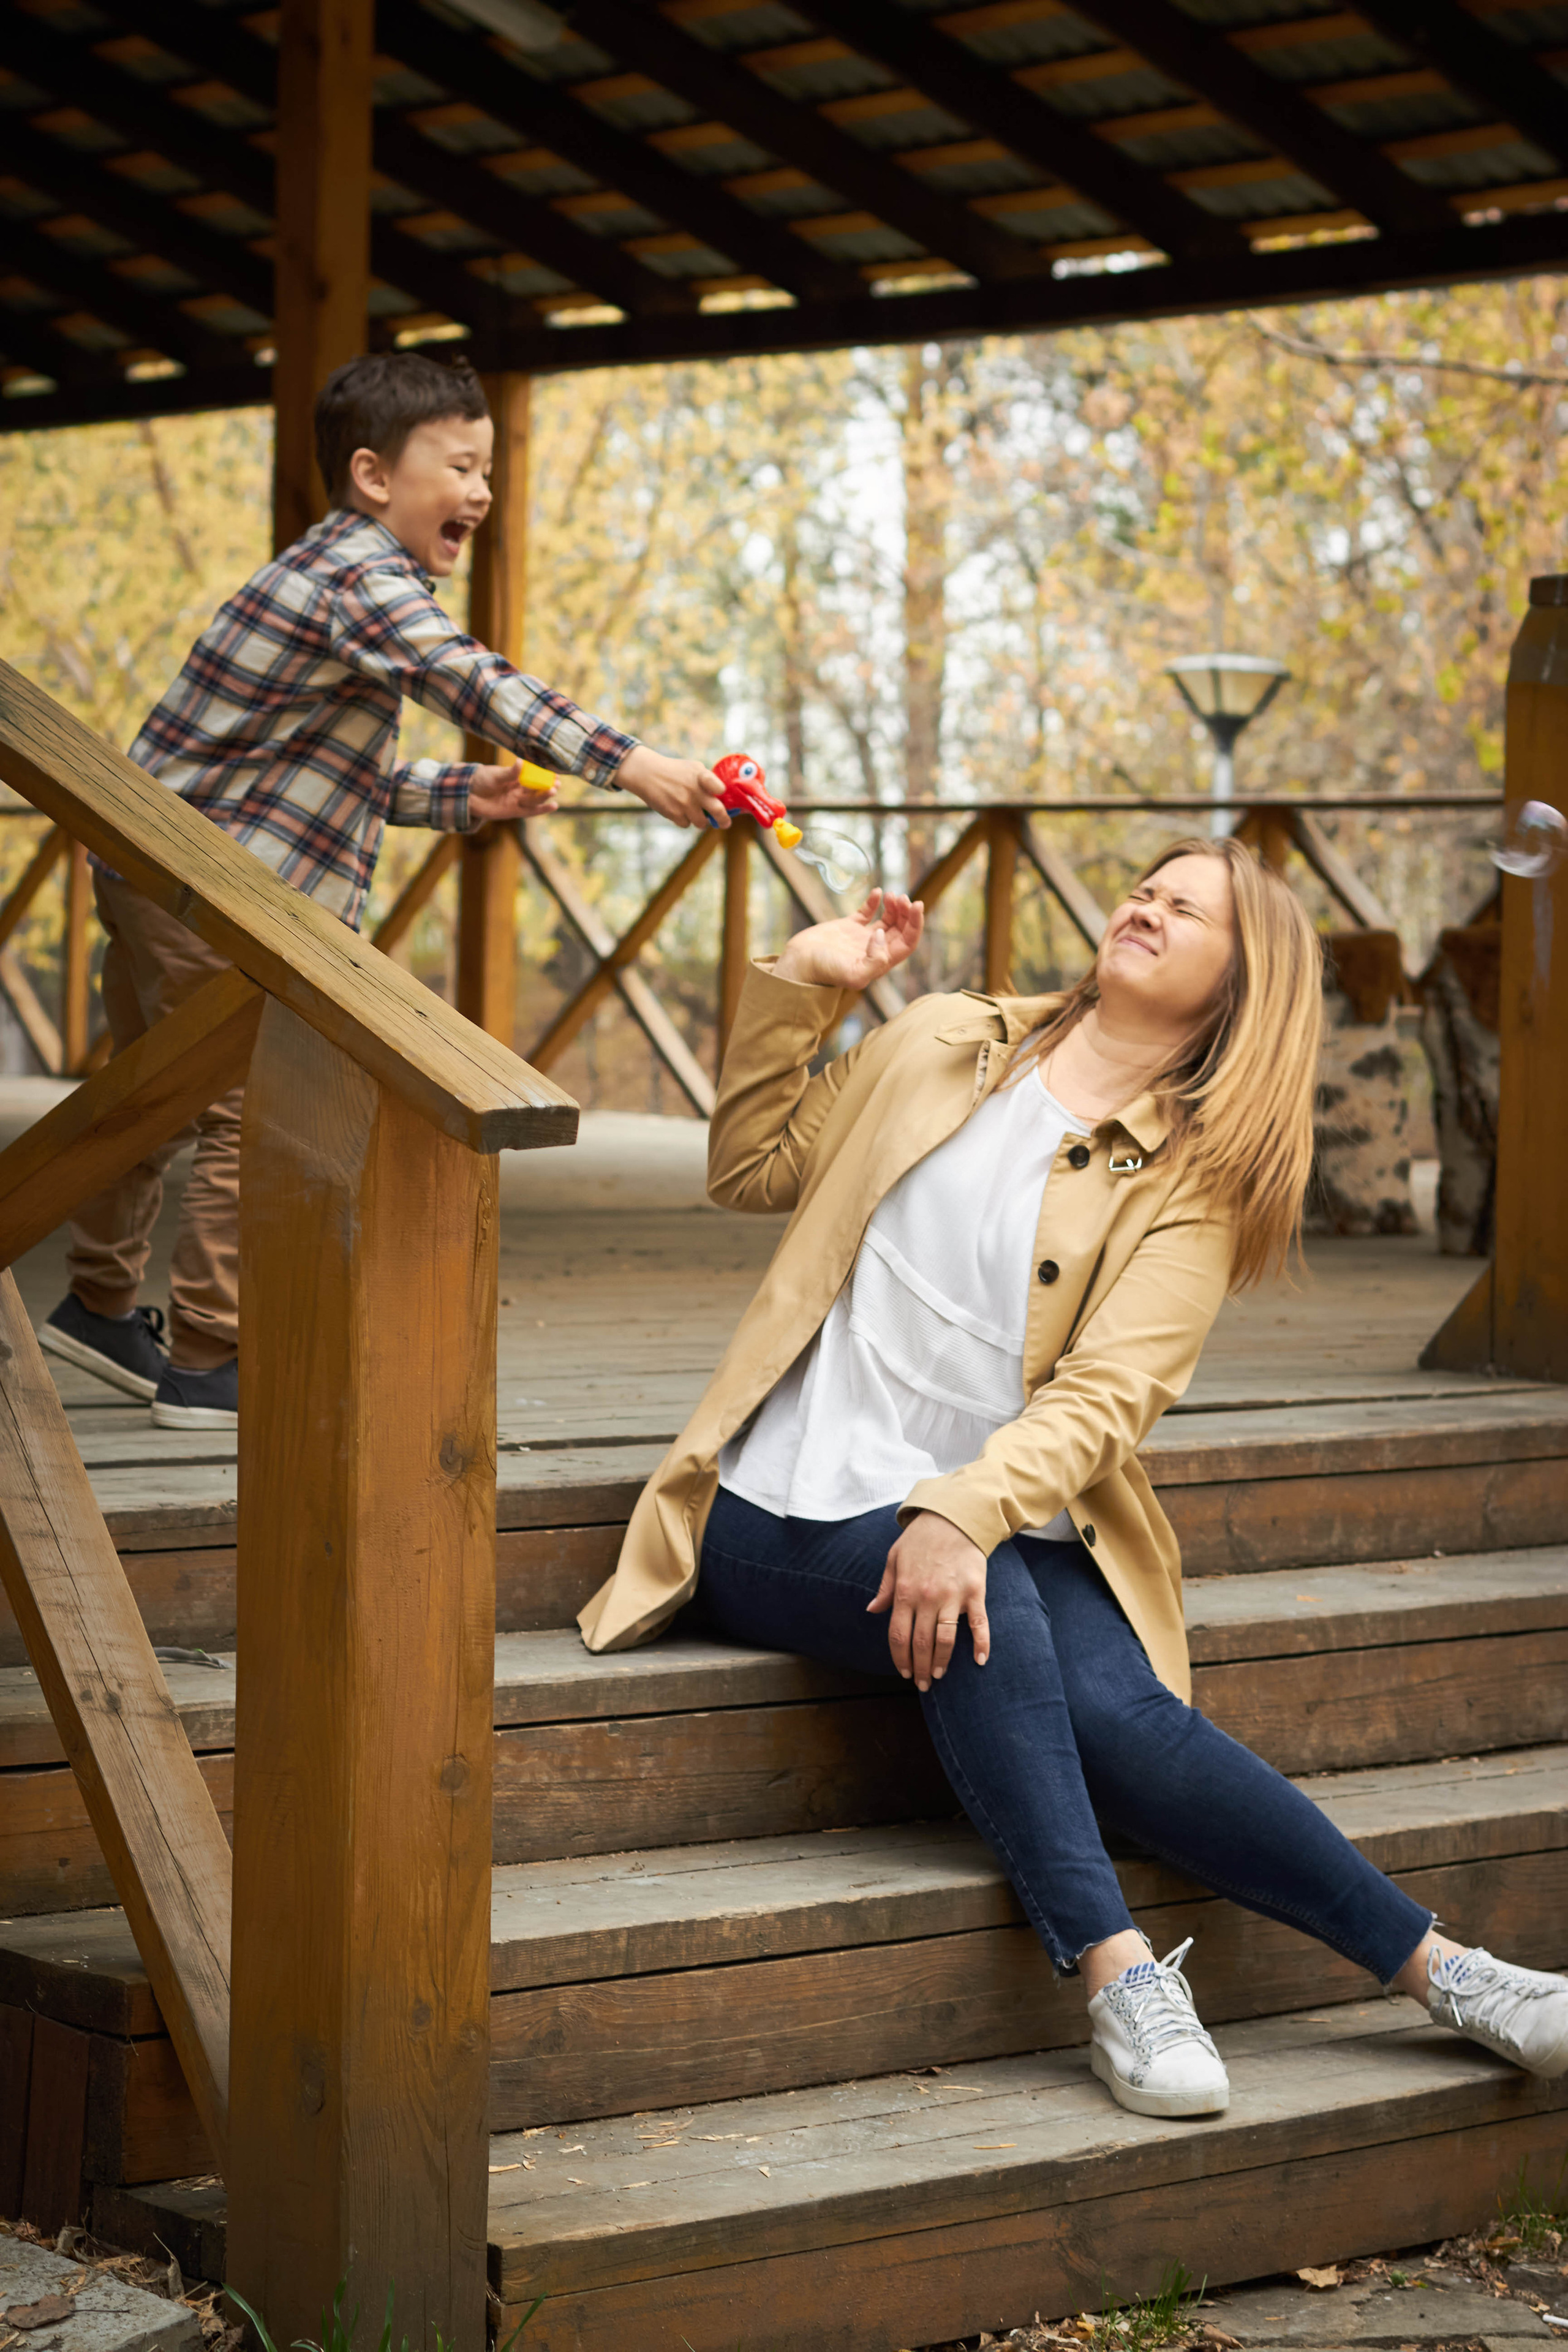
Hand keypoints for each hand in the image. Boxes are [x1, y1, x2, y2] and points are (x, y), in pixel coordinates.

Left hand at [469, 761, 558, 821]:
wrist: (466, 795)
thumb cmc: (480, 781)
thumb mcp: (495, 775)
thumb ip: (509, 773)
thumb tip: (520, 763)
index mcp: (516, 778)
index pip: (534, 777)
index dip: (545, 776)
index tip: (556, 775)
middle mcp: (518, 790)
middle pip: (537, 789)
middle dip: (547, 786)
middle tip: (557, 783)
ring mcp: (517, 801)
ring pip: (534, 799)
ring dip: (545, 796)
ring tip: (553, 790)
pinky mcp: (513, 812)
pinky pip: (530, 811)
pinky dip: (541, 809)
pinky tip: (554, 806)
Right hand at [616, 744, 729, 828]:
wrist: (647, 774)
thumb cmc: (674, 771)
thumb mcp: (693, 767)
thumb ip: (708, 780)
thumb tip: (722, 797)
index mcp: (701, 776)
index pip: (718, 787)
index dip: (722, 792)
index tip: (721, 794)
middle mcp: (694, 791)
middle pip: (717, 811)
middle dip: (723, 820)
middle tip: (725, 823)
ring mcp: (684, 804)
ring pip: (701, 823)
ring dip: (700, 820)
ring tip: (694, 812)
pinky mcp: (674, 814)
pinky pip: (686, 824)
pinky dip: (684, 820)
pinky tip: (678, 809)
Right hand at [773, 891, 922, 990]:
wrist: (798, 963)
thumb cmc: (824, 972)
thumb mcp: (854, 975)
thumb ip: (875, 960)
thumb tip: (882, 935)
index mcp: (880, 961)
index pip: (908, 942)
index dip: (916, 924)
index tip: (916, 905)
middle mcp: (874, 949)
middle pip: (901, 929)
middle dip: (906, 912)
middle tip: (902, 897)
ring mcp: (861, 937)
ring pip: (888, 920)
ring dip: (895, 906)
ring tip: (892, 895)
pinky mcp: (847, 927)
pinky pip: (867, 912)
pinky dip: (874, 901)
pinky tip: (877, 892)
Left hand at [867, 1511, 989, 1690]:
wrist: (953, 1517)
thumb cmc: (920, 1539)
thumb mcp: (894, 1558)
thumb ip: (885, 1587)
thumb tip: (872, 1610)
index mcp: (905, 1591)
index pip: (898, 1635)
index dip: (899, 1657)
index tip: (902, 1671)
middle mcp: (928, 1597)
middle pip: (921, 1643)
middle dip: (919, 1668)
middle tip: (921, 1684)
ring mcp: (953, 1596)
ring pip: (946, 1639)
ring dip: (941, 1662)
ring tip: (938, 1676)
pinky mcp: (975, 1591)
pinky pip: (980, 1623)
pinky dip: (981, 1644)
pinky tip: (980, 1661)